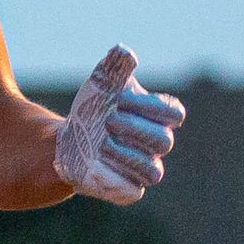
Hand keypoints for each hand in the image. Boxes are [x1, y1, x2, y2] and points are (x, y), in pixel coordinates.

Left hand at [54, 46, 184, 204]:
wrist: (71, 139)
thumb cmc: (94, 109)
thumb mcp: (102, 85)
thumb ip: (115, 69)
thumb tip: (124, 52)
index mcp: (159, 118)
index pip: (173, 113)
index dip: (149, 106)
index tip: (120, 99)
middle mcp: (157, 144)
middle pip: (163, 141)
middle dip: (136, 129)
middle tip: (109, 121)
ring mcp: (144, 169)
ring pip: (152, 171)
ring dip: (127, 156)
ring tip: (102, 145)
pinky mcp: (127, 189)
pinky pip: (132, 191)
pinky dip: (116, 180)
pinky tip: (98, 166)